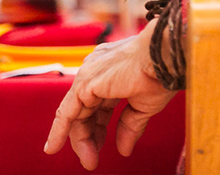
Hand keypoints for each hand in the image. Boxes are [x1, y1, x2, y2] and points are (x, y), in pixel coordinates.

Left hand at [43, 26, 175, 170]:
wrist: (165, 57)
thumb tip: (123, 148)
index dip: (98, 127)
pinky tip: (54, 146)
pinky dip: (60, 130)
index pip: (98, 105)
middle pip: (85, 111)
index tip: (98, 145)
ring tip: (89, 161)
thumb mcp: (143, 105)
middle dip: (89, 137)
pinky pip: (67, 112)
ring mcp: (88, 76)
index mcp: (109, 73)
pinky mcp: (85, 84)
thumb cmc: (160, 73)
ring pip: (75, 114)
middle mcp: (95, 72)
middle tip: (92, 160)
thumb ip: (130, 126)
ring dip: (80, 140)